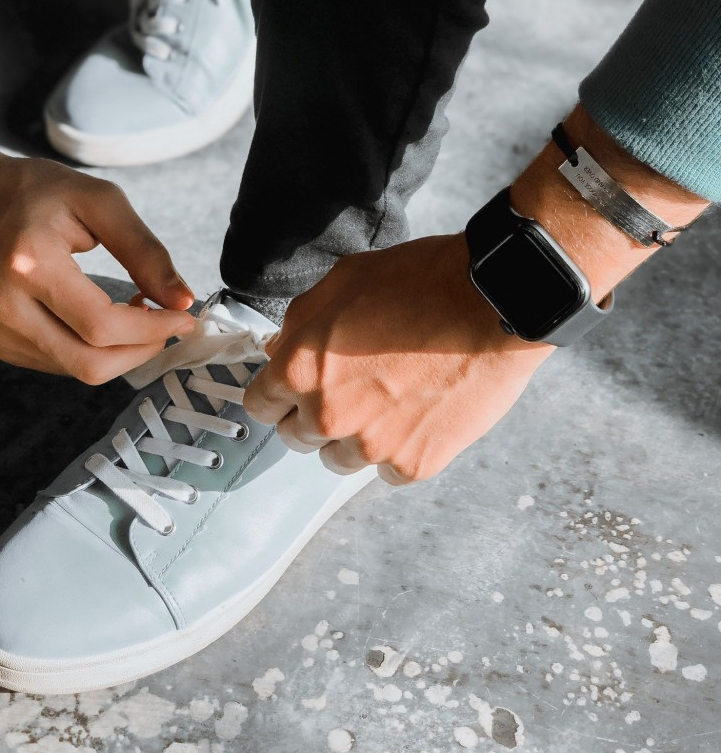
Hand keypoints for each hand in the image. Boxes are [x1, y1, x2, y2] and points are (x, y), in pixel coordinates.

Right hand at [0, 134, 195, 382]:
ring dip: (123, 352)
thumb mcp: (99, 201)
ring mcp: (3, 332)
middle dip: (142, 350)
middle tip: (167, 322)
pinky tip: (107, 319)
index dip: (152, 329)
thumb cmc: (34, 193)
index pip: (101, 325)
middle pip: (91, 363)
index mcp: (30, 265)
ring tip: (138, 314)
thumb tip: (182, 300)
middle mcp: (9, 308)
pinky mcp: (4, 345)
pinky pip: (65, 364)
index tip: (185, 318)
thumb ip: (145, 251)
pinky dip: (98, 350)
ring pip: (81, 370)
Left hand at [244, 234, 552, 484]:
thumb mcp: (343, 281)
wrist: (492, 303)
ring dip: (354, 437)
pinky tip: (417, 415)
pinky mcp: (414, 462)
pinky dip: (399, 449)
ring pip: (339, 460)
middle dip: (314, 414)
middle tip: (351, 388)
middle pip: (297, 437)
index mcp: (301, 368)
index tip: (293, 390)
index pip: (260, 404)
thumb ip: (300, 323)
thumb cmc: (423, 283)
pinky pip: (388, 472)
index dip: (278, 393)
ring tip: (388, 400)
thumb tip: (281, 350)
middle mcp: (328, 414)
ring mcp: (371, 444)